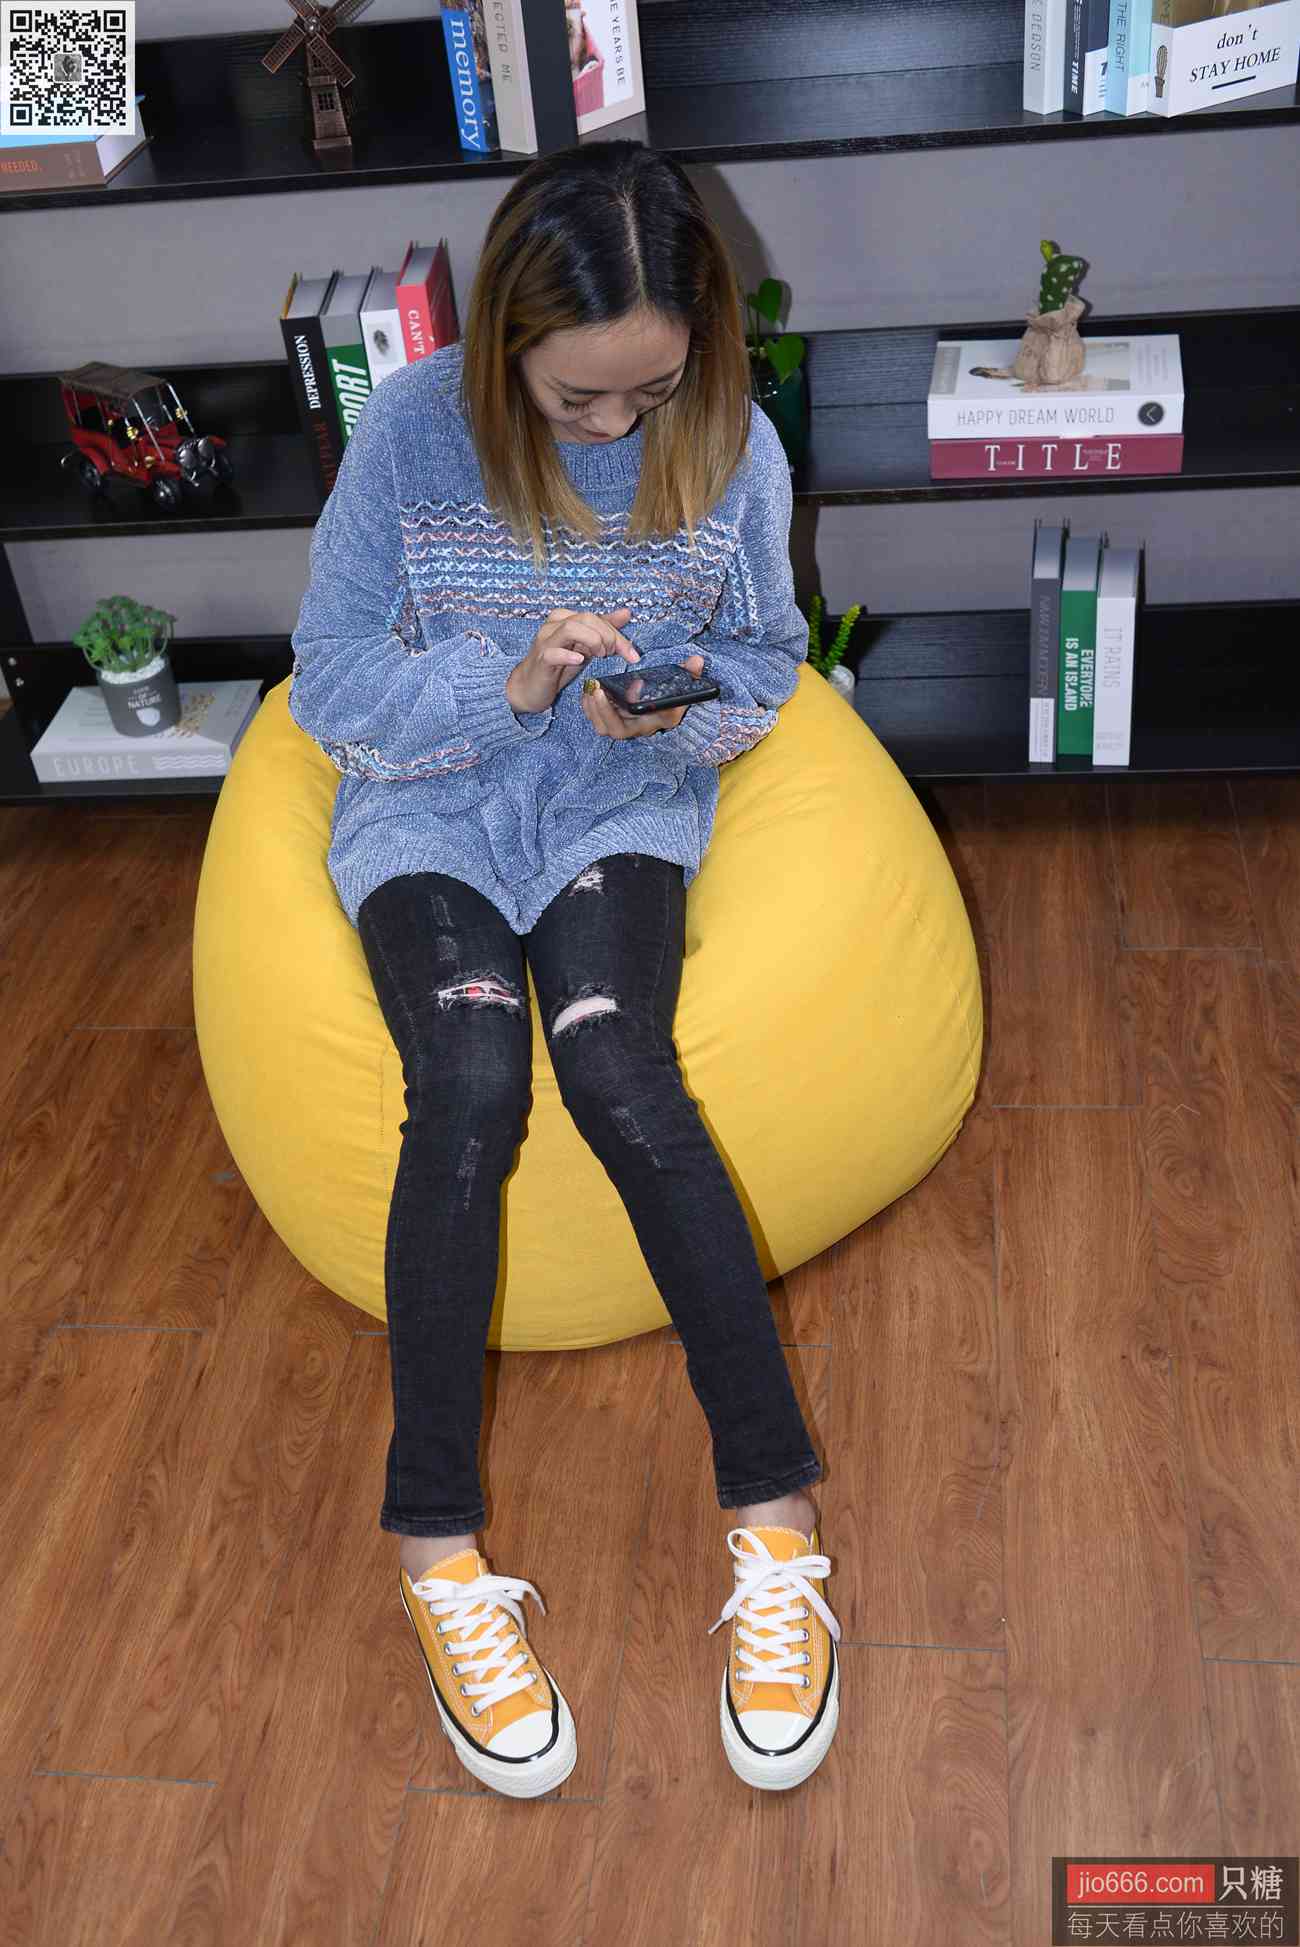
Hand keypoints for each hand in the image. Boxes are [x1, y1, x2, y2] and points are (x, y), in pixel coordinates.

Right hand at [505, 606, 639, 714]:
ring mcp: (545, 641)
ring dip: (592, 640)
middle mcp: (554, 625)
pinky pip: (553, 652)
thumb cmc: (558, 664)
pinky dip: (568, 655)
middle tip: (614, 654)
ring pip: (570, 629)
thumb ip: (604, 629)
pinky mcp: (541, 659)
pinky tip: (580, 660)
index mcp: (565, 619)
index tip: (632, 654)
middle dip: (607, 635)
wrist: (530, 686)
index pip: (596, 618)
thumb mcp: (585, 645)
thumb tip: (626, 613)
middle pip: (585, 619)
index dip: (617, 634)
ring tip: (600, 655)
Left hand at [580, 654, 706, 739]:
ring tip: (590, 686)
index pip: (620, 729)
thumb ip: (691, 676)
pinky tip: (591, 688)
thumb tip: (697, 660)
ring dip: (590, 706)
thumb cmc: (677, 703)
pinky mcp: (614, 717)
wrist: (672, 710)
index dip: (608, 713)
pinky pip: (596, 716)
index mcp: (643, 726)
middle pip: (604, 728)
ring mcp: (621, 724)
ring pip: (597, 723)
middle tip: (593, 687)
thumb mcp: (685, 692)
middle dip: (595, 709)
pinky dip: (590, 703)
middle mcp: (630, 729)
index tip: (603, 693)